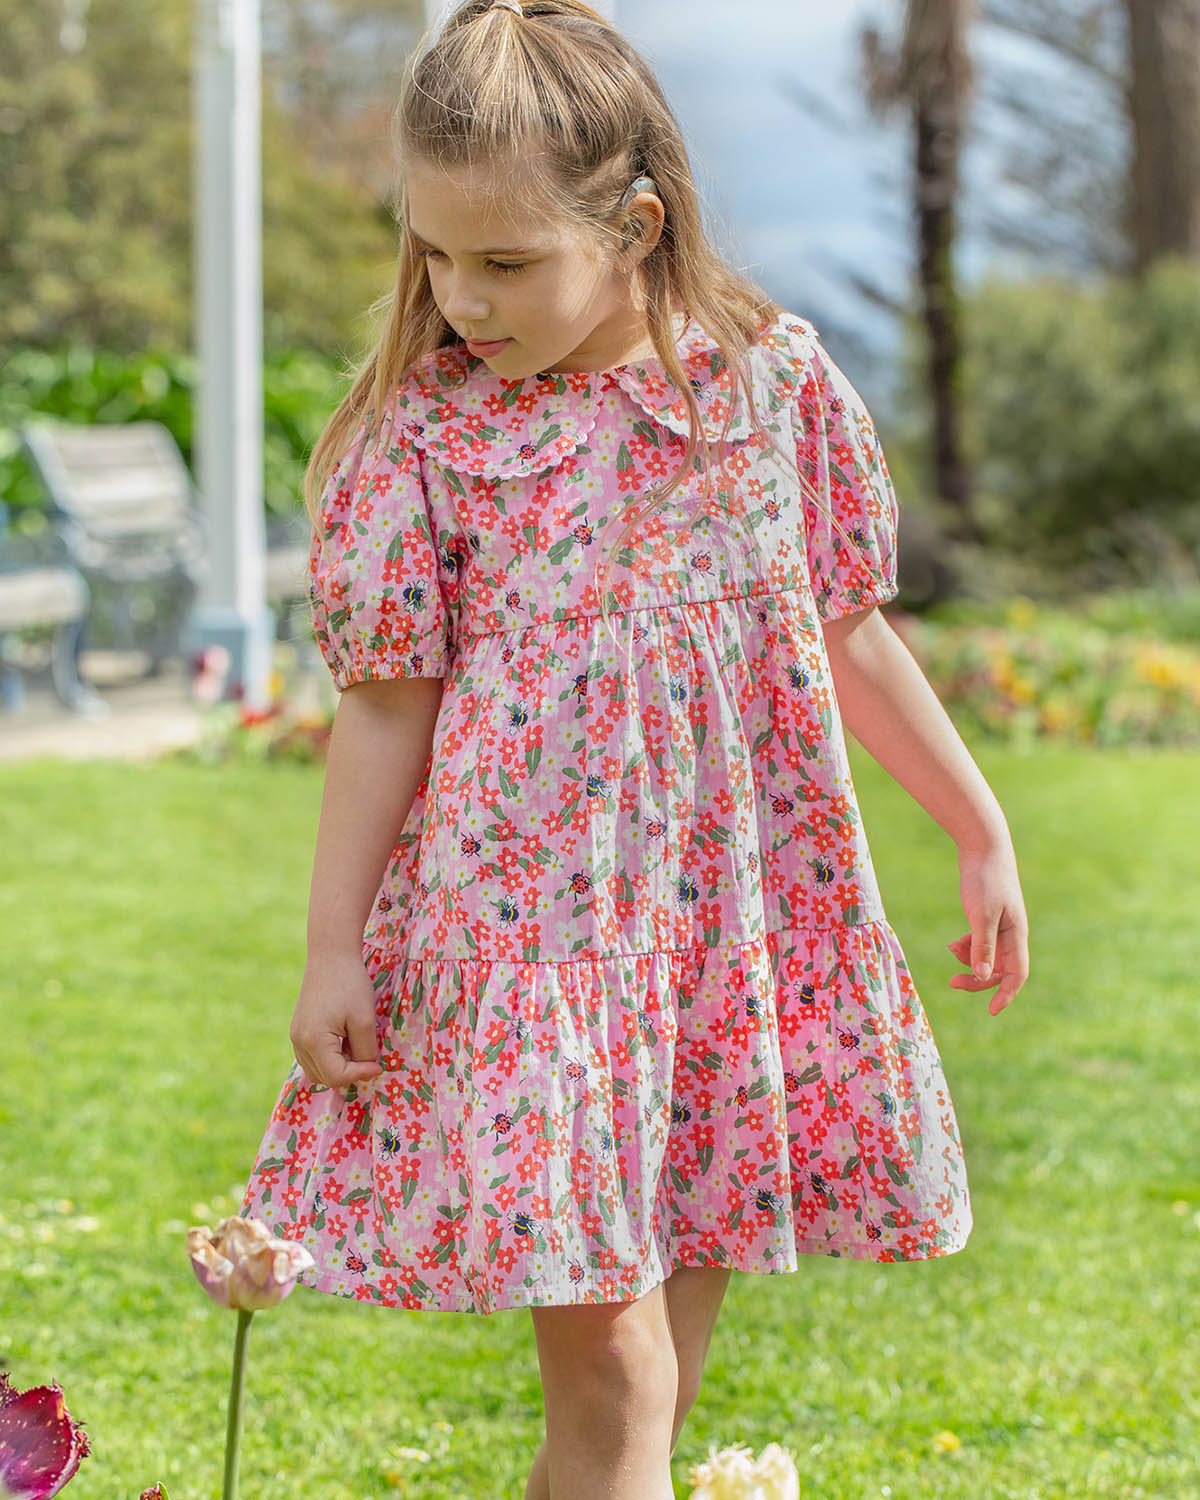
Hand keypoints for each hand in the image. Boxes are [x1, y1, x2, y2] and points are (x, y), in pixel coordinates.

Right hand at [290, 951, 383, 1098]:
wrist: (331, 955)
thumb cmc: (350, 984)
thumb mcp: (364, 1020)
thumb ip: (366, 1050)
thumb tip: (367, 1069)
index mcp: (313, 1041)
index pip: (336, 1076)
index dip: (360, 1074)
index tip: (378, 1064)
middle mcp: (299, 1043)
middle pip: (325, 1078)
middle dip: (349, 1072)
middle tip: (368, 1054)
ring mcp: (296, 1037)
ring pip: (317, 1071)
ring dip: (339, 1068)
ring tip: (356, 1045)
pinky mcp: (299, 1030)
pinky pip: (313, 1057)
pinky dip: (330, 1058)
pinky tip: (346, 1041)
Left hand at [947, 840, 1029, 1015]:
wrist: (984, 846)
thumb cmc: (986, 879)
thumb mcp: (982, 914)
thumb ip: (982, 945)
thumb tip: (982, 976)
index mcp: (1016, 935)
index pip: (1017, 974)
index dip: (1006, 994)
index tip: (991, 1011)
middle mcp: (1012, 934)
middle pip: (999, 970)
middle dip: (978, 979)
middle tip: (952, 982)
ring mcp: (1001, 926)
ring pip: (988, 957)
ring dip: (970, 961)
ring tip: (952, 949)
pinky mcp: (988, 917)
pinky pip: (981, 943)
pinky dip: (968, 947)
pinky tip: (954, 944)